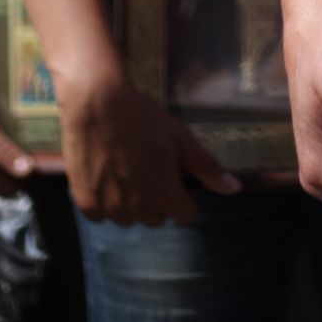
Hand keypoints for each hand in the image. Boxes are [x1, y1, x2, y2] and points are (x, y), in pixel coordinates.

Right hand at [61, 73, 241, 225]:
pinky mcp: (86, 205)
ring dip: (130, 201)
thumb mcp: (181, 138)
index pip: (185, 215)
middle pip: (156, 216)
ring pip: (129, 217)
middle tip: (148, 166)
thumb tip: (235, 189)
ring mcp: (110, 209)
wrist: (97, 105)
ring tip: (125, 167)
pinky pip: (102, 214)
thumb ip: (206, 168)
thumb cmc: (144, 118)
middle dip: (156, 197)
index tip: (175, 176)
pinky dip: (105, 199)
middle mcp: (137, 210)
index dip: (184, 195)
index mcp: (165, 194)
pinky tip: (105, 172)